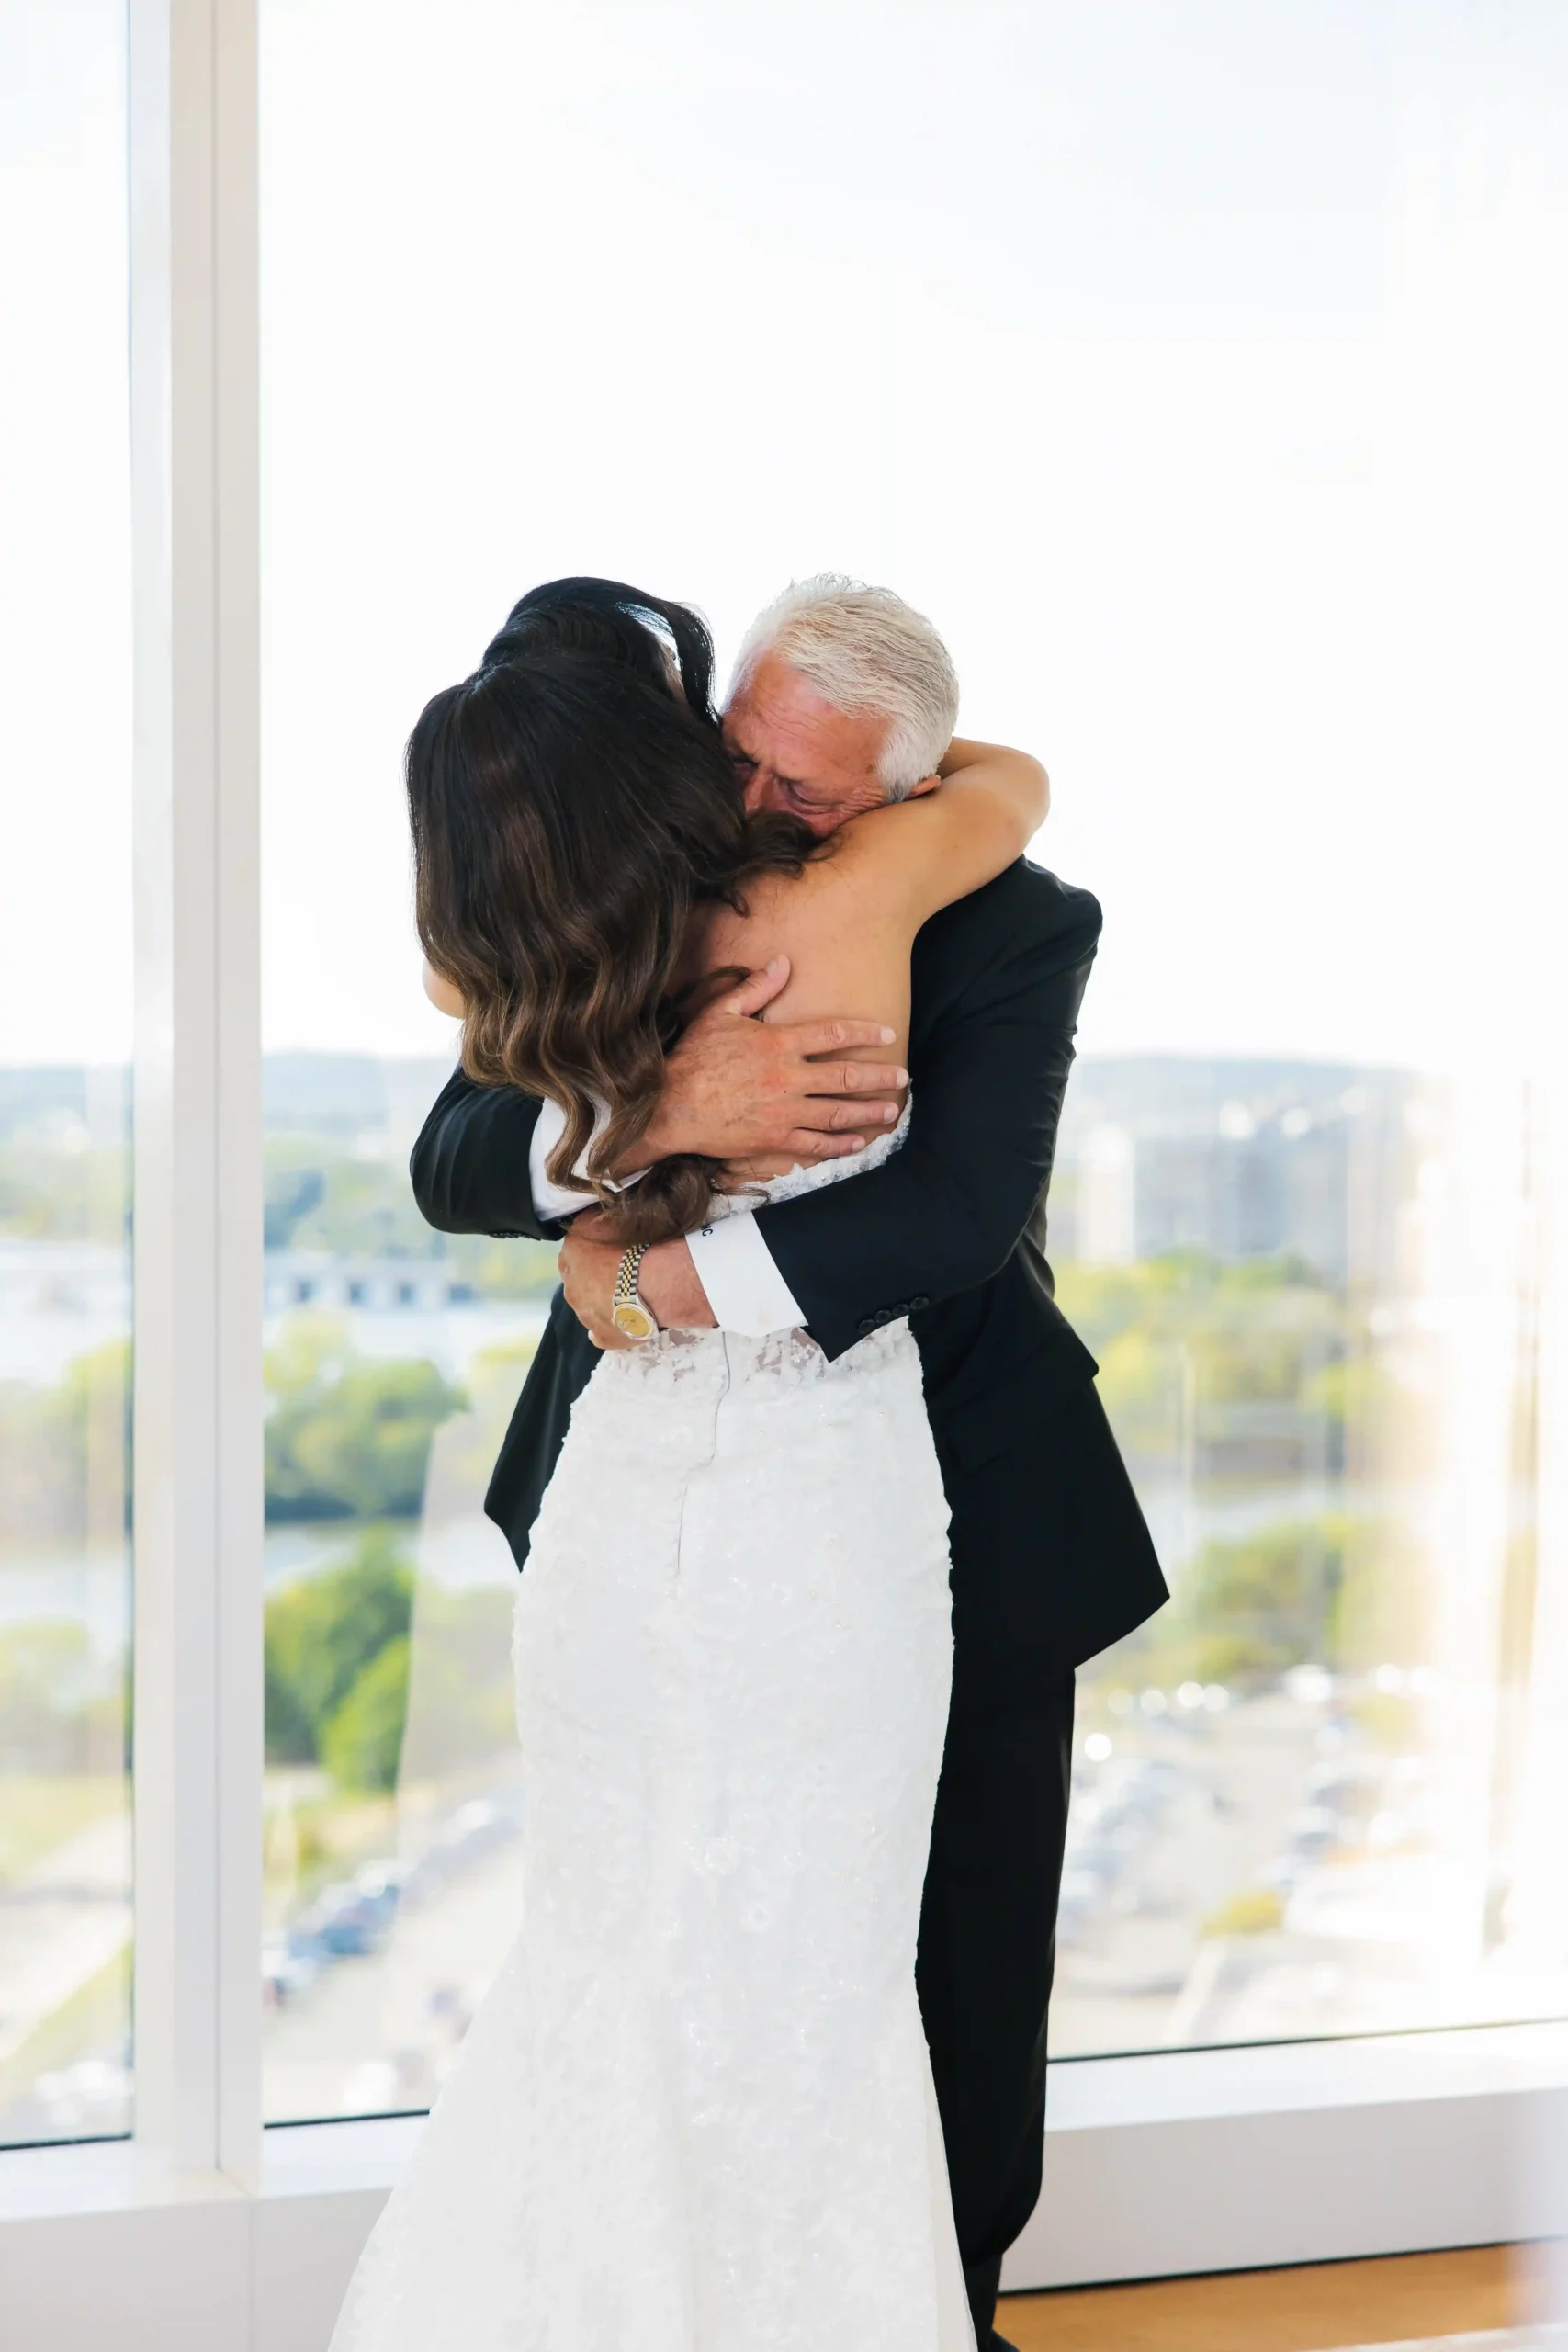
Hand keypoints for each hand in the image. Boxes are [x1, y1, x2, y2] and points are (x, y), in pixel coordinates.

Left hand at [558, 1216, 716, 1345]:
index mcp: (570, 1256)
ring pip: (589, 1307)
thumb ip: (594, 1222)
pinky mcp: (602, 1336)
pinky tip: (624, 1322)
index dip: (590, 1252)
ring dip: (603, 1301)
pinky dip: (609, 1328)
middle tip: (620, 1273)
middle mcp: (571, 1287)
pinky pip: (600, 1334)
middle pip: (578, 1282)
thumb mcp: (609, 1218)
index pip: (572, 1253)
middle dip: (593, 1278)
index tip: (608, 1252)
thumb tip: (590, 1222)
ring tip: (630, 1295)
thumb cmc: (635, 1243)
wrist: (654, 1281)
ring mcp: (585, 1315)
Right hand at [631, 958, 905, 1169]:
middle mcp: (788, 1077)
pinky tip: (857, 1141)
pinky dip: (840, 1143)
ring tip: (890, 1110)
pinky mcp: (774, 1139)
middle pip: (846, 1075)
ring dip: (868, 1111)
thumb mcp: (719, 1013)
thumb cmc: (691, 1058)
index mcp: (777, 1043)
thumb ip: (755, 988)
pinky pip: (815, 1143)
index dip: (865, 1032)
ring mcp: (784, 1112)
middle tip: (902, 1077)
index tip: (888, 1033)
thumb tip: (782, 962)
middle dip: (879, 1076)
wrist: (669, 1107)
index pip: (833, 1033)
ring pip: (837, 1112)